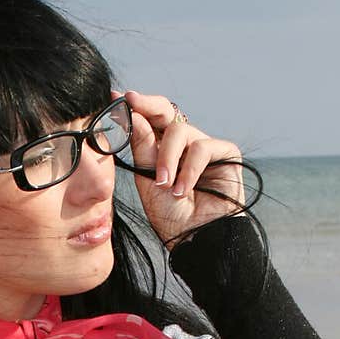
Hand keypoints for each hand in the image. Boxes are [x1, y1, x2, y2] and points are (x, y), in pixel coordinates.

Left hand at [119, 90, 246, 248]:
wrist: (195, 239)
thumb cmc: (170, 215)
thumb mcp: (147, 178)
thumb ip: (142, 146)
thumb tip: (132, 112)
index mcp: (160, 148)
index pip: (147, 120)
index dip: (133, 107)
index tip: (114, 99)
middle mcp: (182, 144)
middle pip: (166, 111)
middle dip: (147, 105)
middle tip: (132, 102)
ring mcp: (204, 147)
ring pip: (180, 132)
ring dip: (167, 159)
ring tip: (164, 185)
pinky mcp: (225, 154)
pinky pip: (202, 148)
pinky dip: (189, 170)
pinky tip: (184, 190)